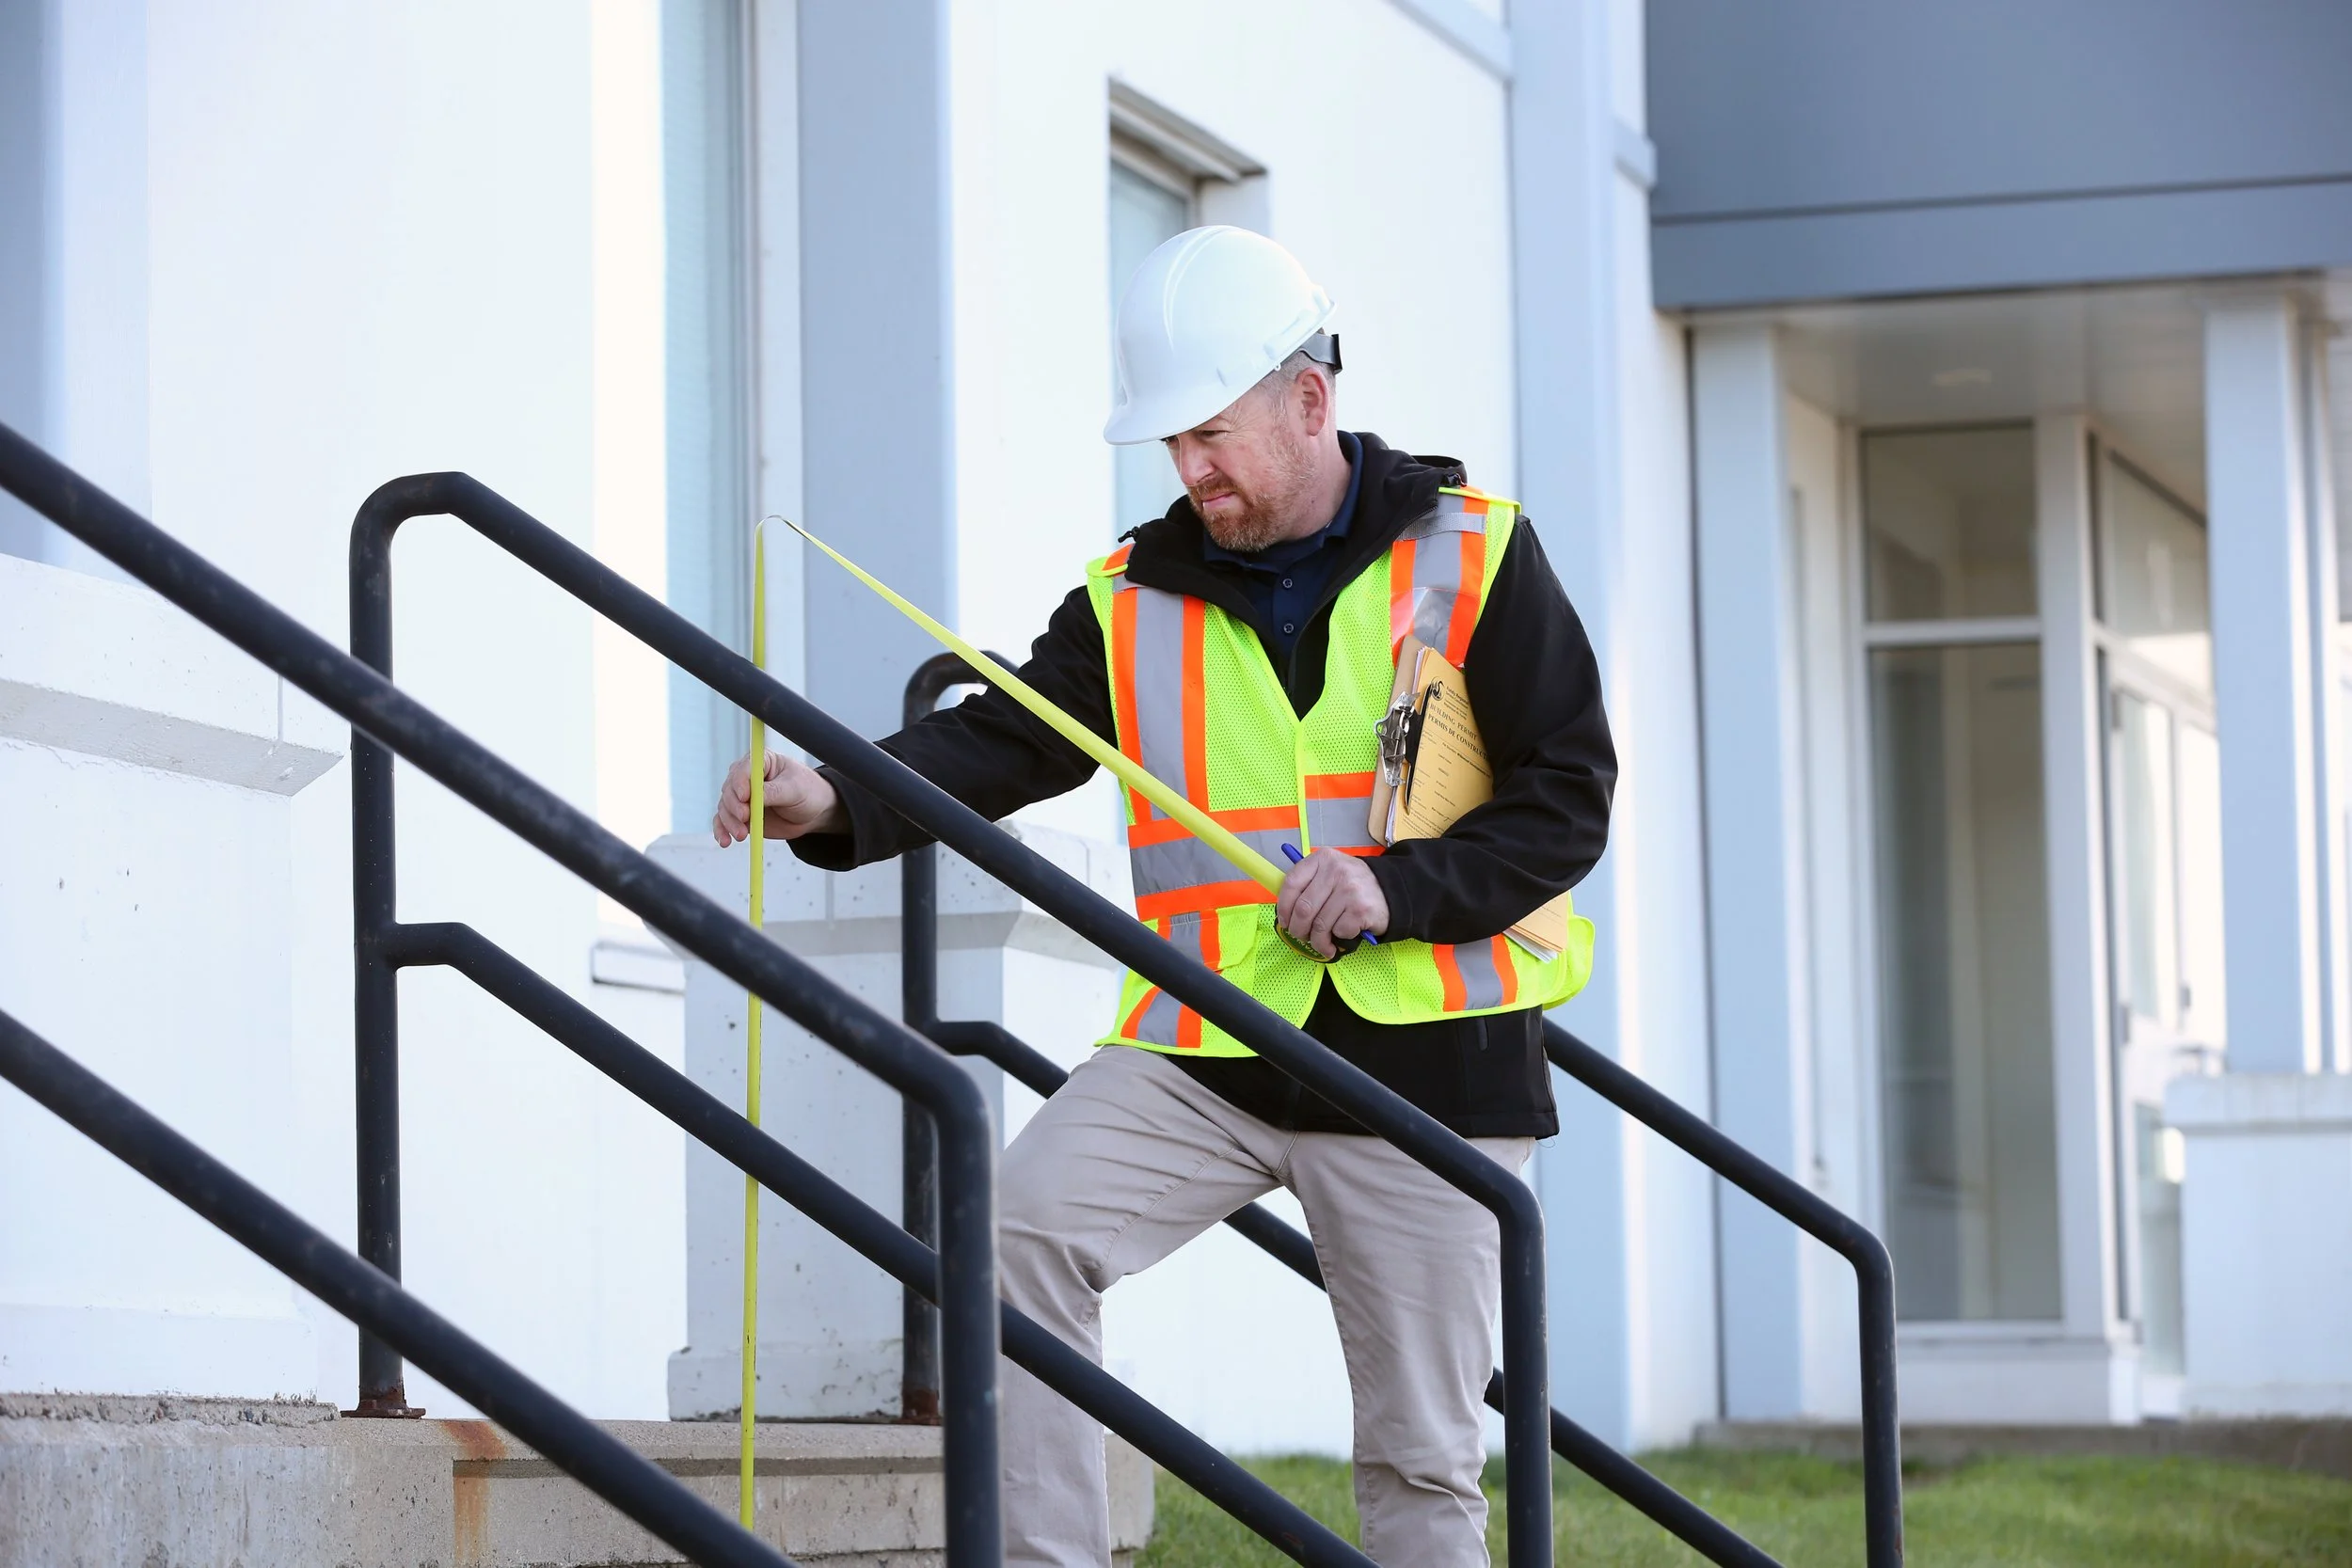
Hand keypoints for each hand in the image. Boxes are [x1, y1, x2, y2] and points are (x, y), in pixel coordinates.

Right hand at [712, 750, 845, 845]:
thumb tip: (752, 797)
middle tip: (745, 818)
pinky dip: (722, 830)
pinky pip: (724, 821)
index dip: (740, 782)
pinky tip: (725, 841)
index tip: (745, 798)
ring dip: (729, 821)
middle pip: (730, 789)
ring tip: (741, 835)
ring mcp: (742, 797)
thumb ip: (773, 792)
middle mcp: (747, 778)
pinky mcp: (740, 814)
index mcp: (762, 762)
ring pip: (725, 807)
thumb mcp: (794, 790)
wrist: (813, 813)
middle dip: (734, 805)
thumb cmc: (808, 793)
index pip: (743, 769)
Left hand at [1275, 848, 1388, 958]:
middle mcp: (1336, 871)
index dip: (1284, 908)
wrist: (1391, 890)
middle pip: (1304, 909)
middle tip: (1302, 937)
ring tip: (1322, 944)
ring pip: (1320, 925)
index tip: (1285, 922)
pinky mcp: (1361, 909)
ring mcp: (1350, 890)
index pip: (1291, 884)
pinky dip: (1339, 938)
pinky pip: (1339, 932)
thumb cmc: (1352, 886)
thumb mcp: (1330, 873)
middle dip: (1298, 930)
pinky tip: (1344, 934)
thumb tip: (1285, 911)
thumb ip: (1308, 884)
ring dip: (1318, 941)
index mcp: (1322, 859)